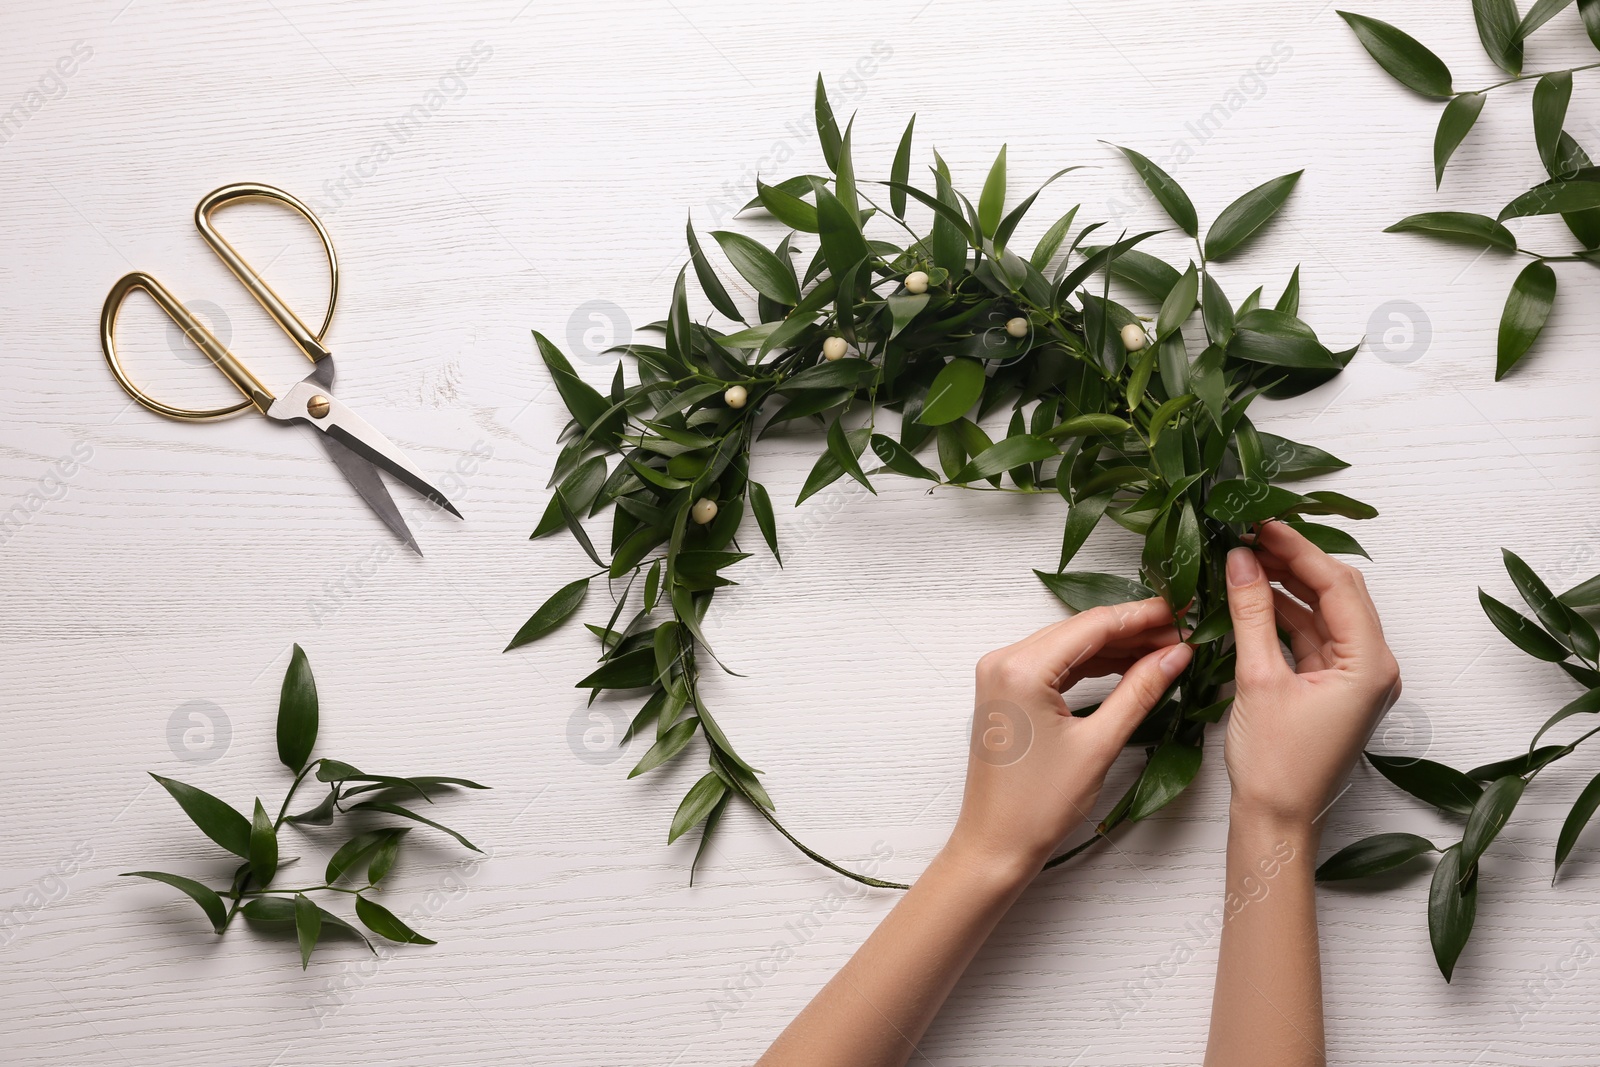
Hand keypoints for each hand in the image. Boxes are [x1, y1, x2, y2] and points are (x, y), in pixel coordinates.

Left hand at [949, 598, 1191, 878]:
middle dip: (1133, 629)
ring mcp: (1001, 674)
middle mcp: (1004, 661)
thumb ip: (1139, 691)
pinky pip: (1056, 665)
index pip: (1093, 625)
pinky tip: (1130, 665)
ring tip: (1166, 647)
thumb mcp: (1099, 744)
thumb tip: (1175, 654)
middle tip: (1183, 629)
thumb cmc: (1038, 804)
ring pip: (1070, 645)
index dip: (1143, 616)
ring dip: (1116, 646)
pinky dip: (1093, 664)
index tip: (1182, 610)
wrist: (996, 843)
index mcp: (1020, 668)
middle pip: (1081, 630)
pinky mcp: (1007, 691)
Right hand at [1223, 521, 1400, 831]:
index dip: (1298, 550)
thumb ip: (1251, 613)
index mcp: (1370, 665)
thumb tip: (1240, 560)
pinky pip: (1313, 639)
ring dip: (1287, 587)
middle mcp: (1374, 669)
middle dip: (1294, 562)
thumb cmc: (1274, 765)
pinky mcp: (1334, 690)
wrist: (1275, 821)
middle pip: (1337, 594)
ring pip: (1323, 614)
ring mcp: (1355, 680)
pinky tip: (1253, 598)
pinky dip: (1285, 616)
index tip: (1262, 524)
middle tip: (1250, 535)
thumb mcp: (1258, 679)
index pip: (1338, 586)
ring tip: (1245, 561)